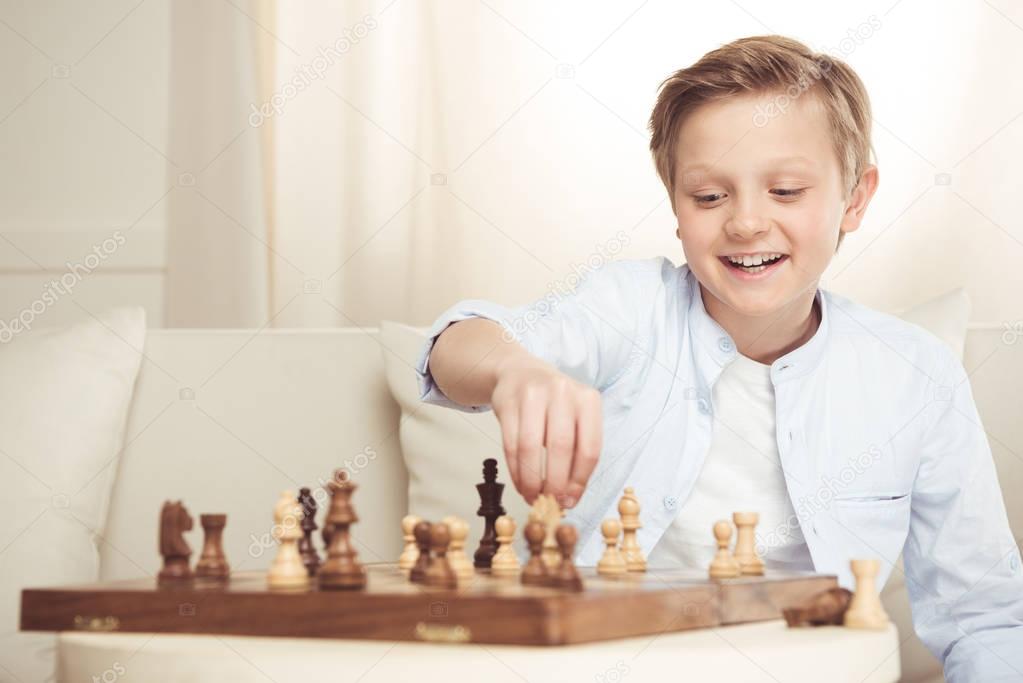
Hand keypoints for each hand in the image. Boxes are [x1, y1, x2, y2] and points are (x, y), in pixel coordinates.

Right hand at [490, 356, 602, 507]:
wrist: (520, 373)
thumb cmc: (554, 405)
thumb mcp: (574, 419)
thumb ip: (576, 454)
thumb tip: (568, 499)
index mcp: (588, 400)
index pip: (590, 448)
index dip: (579, 481)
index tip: (570, 501)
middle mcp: (563, 392)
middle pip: (561, 448)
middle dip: (554, 483)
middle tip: (550, 502)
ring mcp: (533, 394)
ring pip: (531, 447)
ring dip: (531, 479)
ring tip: (532, 496)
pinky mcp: (507, 401)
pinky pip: (510, 444)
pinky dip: (515, 470)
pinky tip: (520, 483)